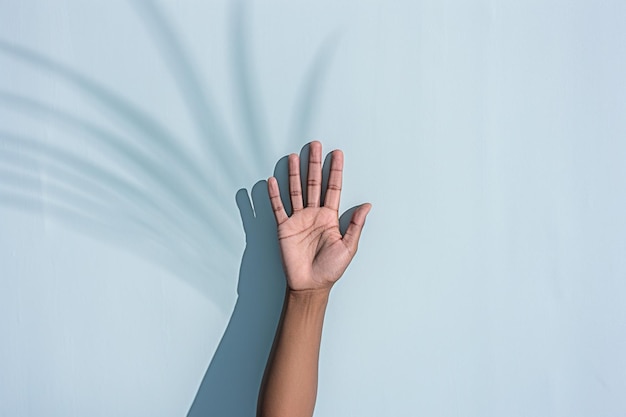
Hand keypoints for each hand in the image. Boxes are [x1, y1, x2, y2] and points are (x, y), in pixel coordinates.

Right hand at [267, 141, 370, 291]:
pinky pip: (278, 208)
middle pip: (314, 184)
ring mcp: (298, 220)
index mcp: (330, 217)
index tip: (337, 153)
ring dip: (294, 174)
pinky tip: (273, 181)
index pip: (333, 188)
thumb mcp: (348, 247)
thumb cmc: (331, 269)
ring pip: (296, 191)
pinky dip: (274, 195)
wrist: (310, 285)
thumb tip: (368, 205)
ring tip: (292, 157)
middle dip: (314, 164)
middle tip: (315, 145)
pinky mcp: (284, 228)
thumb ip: (355, 225)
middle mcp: (314, 214)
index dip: (335, 171)